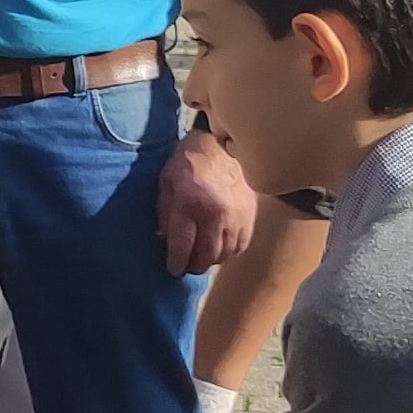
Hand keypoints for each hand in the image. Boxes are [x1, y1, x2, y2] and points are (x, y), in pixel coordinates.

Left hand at [156, 127, 256, 274]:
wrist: (219, 143)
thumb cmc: (187, 162)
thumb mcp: (165, 183)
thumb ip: (164, 214)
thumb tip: (164, 241)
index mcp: (189, 204)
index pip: (182, 246)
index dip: (176, 263)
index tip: (173, 269)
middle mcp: (214, 213)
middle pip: (205, 255)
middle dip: (193, 266)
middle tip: (187, 266)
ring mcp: (235, 215)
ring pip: (224, 254)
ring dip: (211, 260)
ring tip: (202, 258)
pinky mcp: (249, 214)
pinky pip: (241, 245)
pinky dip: (230, 252)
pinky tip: (220, 248)